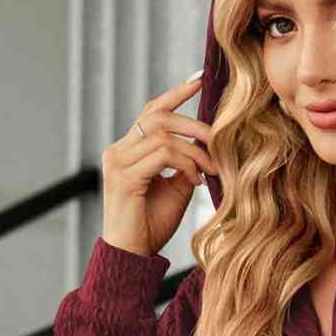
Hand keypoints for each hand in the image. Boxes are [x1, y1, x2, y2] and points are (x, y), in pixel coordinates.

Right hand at [101, 70, 218, 258]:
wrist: (132, 256)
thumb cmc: (151, 225)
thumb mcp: (175, 190)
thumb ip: (185, 165)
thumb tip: (206, 148)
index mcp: (127, 150)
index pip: (151, 112)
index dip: (175, 94)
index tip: (199, 80)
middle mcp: (118, 151)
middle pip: (158, 116)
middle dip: (193, 124)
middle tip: (218, 140)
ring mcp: (118, 162)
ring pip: (162, 135)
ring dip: (193, 149)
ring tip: (209, 168)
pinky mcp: (124, 177)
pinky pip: (161, 155)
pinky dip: (184, 163)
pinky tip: (195, 180)